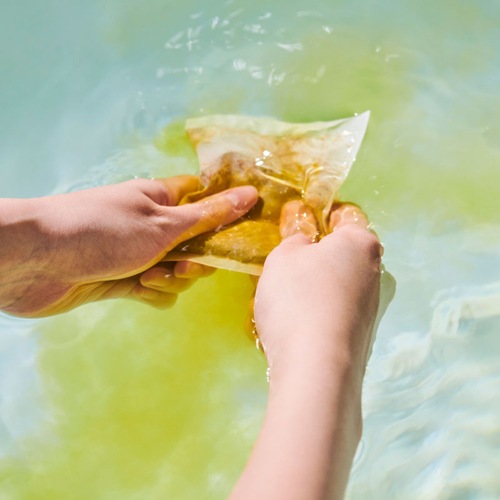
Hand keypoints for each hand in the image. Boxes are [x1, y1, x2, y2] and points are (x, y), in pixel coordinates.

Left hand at [0, 176, 257, 316]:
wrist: (37, 263)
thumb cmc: (102, 231)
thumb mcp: (164, 224)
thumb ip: (210, 216)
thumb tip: (251, 194)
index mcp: (163, 199)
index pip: (206, 201)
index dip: (225, 215)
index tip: (238, 234)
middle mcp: (153, 225)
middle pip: (197, 244)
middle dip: (195, 261)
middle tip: (181, 266)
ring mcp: (139, 253)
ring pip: (178, 272)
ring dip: (171, 280)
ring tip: (147, 278)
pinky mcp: (124, 279)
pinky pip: (156, 290)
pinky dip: (153, 293)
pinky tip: (138, 291)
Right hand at [255, 201, 381, 378]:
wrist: (317, 367)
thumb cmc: (298, 298)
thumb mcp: (283, 258)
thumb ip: (294, 240)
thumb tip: (306, 241)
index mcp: (360, 243)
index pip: (346, 216)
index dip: (322, 216)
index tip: (301, 224)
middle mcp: (375, 272)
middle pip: (345, 254)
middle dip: (320, 255)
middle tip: (289, 263)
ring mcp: (371, 307)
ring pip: (342, 284)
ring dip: (320, 285)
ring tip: (288, 297)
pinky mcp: (362, 335)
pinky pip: (338, 311)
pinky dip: (321, 310)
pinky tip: (299, 322)